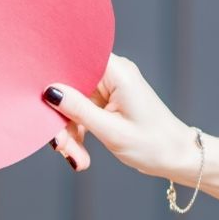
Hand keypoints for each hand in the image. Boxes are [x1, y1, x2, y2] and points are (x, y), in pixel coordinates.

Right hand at [42, 54, 200, 180]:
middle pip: (70, 88)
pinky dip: (78, 135)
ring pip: (72, 105)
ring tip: (77, 159)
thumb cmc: (152, 143)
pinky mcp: (107, 103)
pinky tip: (81, 156)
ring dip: (69, 133)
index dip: (55, 79)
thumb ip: (78, 109)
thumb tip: (50, 90)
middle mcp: (112, 75)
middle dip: (62, 120)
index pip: (75, 61)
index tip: (42, 104)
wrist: (177, 157)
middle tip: (62, 148)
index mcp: (118, 72)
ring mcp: (109, 89)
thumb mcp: (110, 130)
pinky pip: (80, 114)